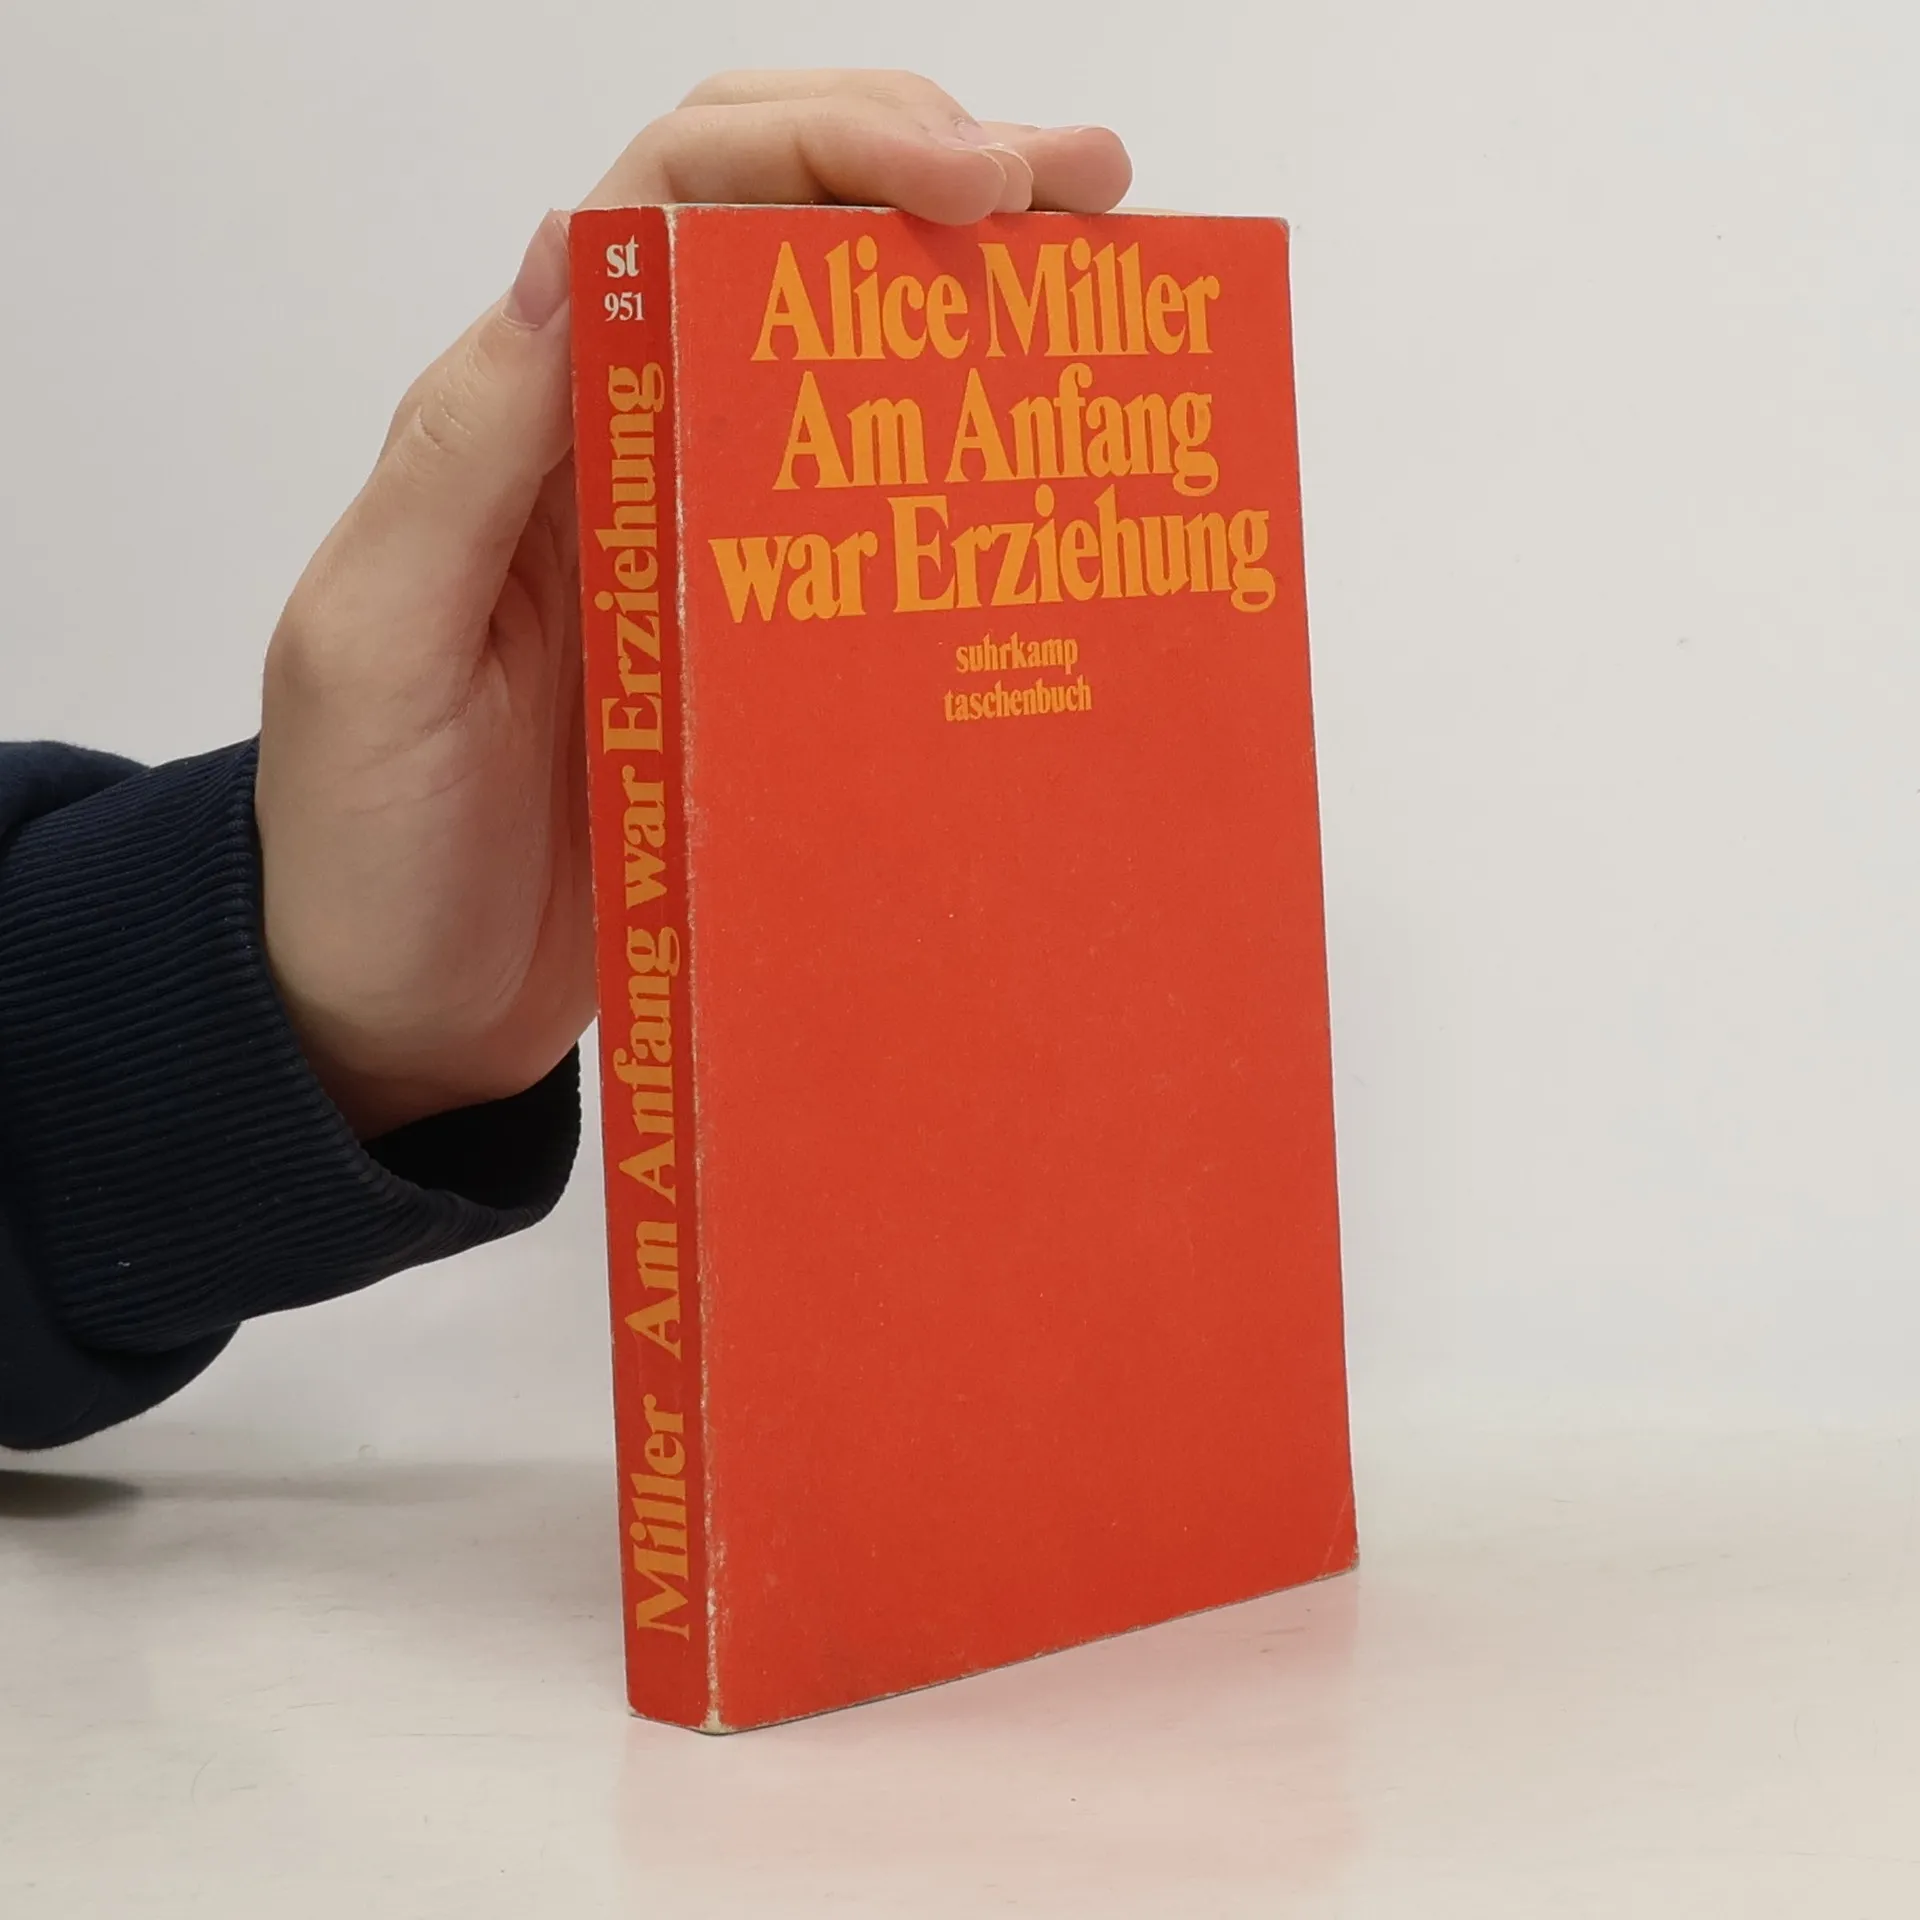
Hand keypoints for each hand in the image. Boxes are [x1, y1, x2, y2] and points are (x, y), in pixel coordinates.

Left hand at [254, 71, 1130, 1138]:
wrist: (403, 1013)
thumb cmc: (367, 845)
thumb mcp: (383, 644)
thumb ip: (466, 456)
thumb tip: (567, 255)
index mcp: (528, 414)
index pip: (675, 200)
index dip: (830, 147)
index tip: (982, 181)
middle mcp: (623, 446)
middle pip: (777, 240)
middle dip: (929, 176)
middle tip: (1090, 192)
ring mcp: (701, 548)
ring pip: (839, 367)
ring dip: (966, 302)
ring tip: (1106, 293)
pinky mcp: (754, 652)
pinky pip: (865, 527)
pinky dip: (954, 473)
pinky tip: (1043, 479)